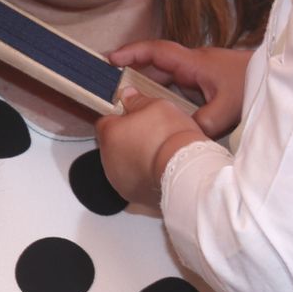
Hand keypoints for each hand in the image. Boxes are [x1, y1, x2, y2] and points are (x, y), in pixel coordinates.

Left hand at [95, 88, 207, 205]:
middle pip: (113, 144)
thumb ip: (137, 100)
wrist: (186, 172)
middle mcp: (108, 159)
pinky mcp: (132, 195)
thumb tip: (128, 95)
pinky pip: (133, 181)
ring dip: (134, 159)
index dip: (121, 117)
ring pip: (122, 164)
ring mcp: (118, 180)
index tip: (135, 116)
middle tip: (151, 133)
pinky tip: (159, 169)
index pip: (105, 121)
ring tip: (158, 152)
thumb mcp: (157, 106)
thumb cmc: (171, 139)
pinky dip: (142, 176)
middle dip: (128, 138)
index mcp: (110, 134)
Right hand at [109, 40, 250, 136]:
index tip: (110, 59)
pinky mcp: (207, 84)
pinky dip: (167, 98)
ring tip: (130, 105)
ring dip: (150, 90)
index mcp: (194, 63)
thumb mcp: (225, 111)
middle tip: (111, 90)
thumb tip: (178, 135)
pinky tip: (161, 114)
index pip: (156, 51)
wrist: (276, 78)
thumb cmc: (253, 85)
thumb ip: (199, 125)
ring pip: (167, 79)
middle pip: (156, 67)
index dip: (131, 53)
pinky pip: (179, 89)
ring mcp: (200, 73)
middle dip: (133, 76)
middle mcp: (194, 65)